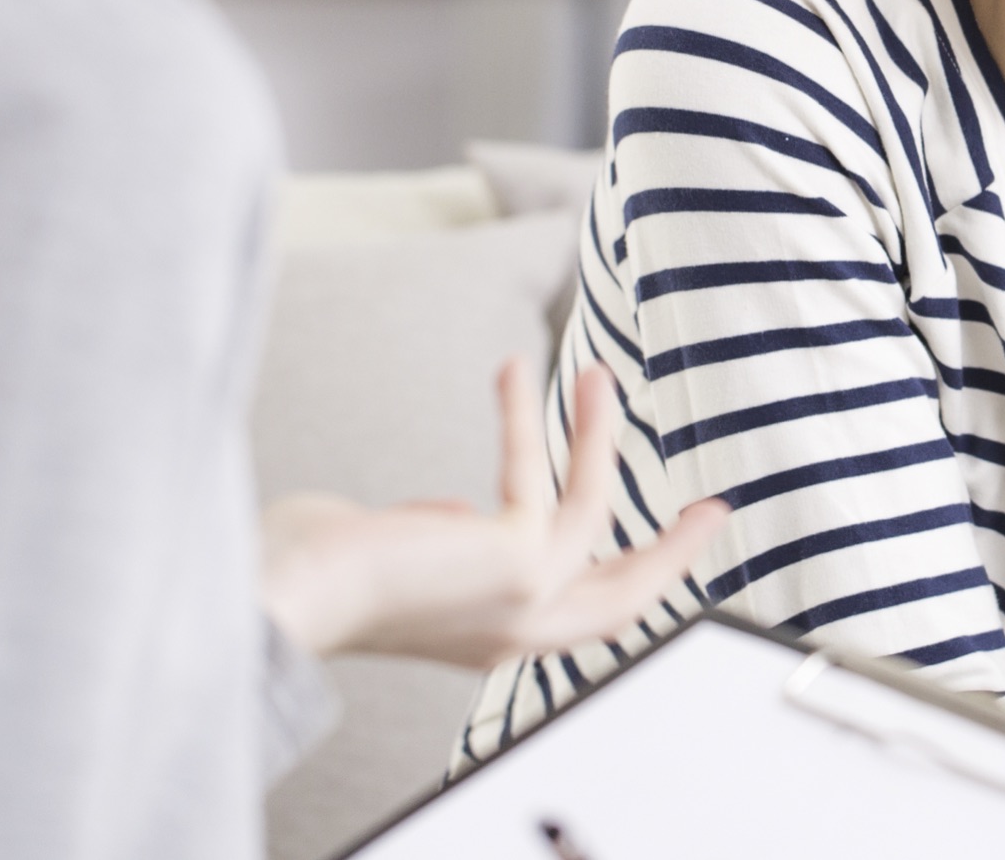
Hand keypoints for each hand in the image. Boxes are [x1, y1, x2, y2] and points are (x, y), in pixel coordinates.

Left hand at [261, 359, 728, 668]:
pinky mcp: (523, 561)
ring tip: (599, 373)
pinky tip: (515, 369)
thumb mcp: (403, 558)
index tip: (646, 541)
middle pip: (627, 600)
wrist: (290, 590)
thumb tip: (464, 513)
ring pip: (598, 519)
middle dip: (675, 552)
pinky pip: (550, 474)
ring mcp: (525, 601)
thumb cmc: (313, 573)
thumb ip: (443, 535)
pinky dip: (537, 416)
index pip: (578, 614)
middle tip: (715, 512)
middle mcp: (517, 631)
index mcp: (490, 636)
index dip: (622, 574)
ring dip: (602, 439)